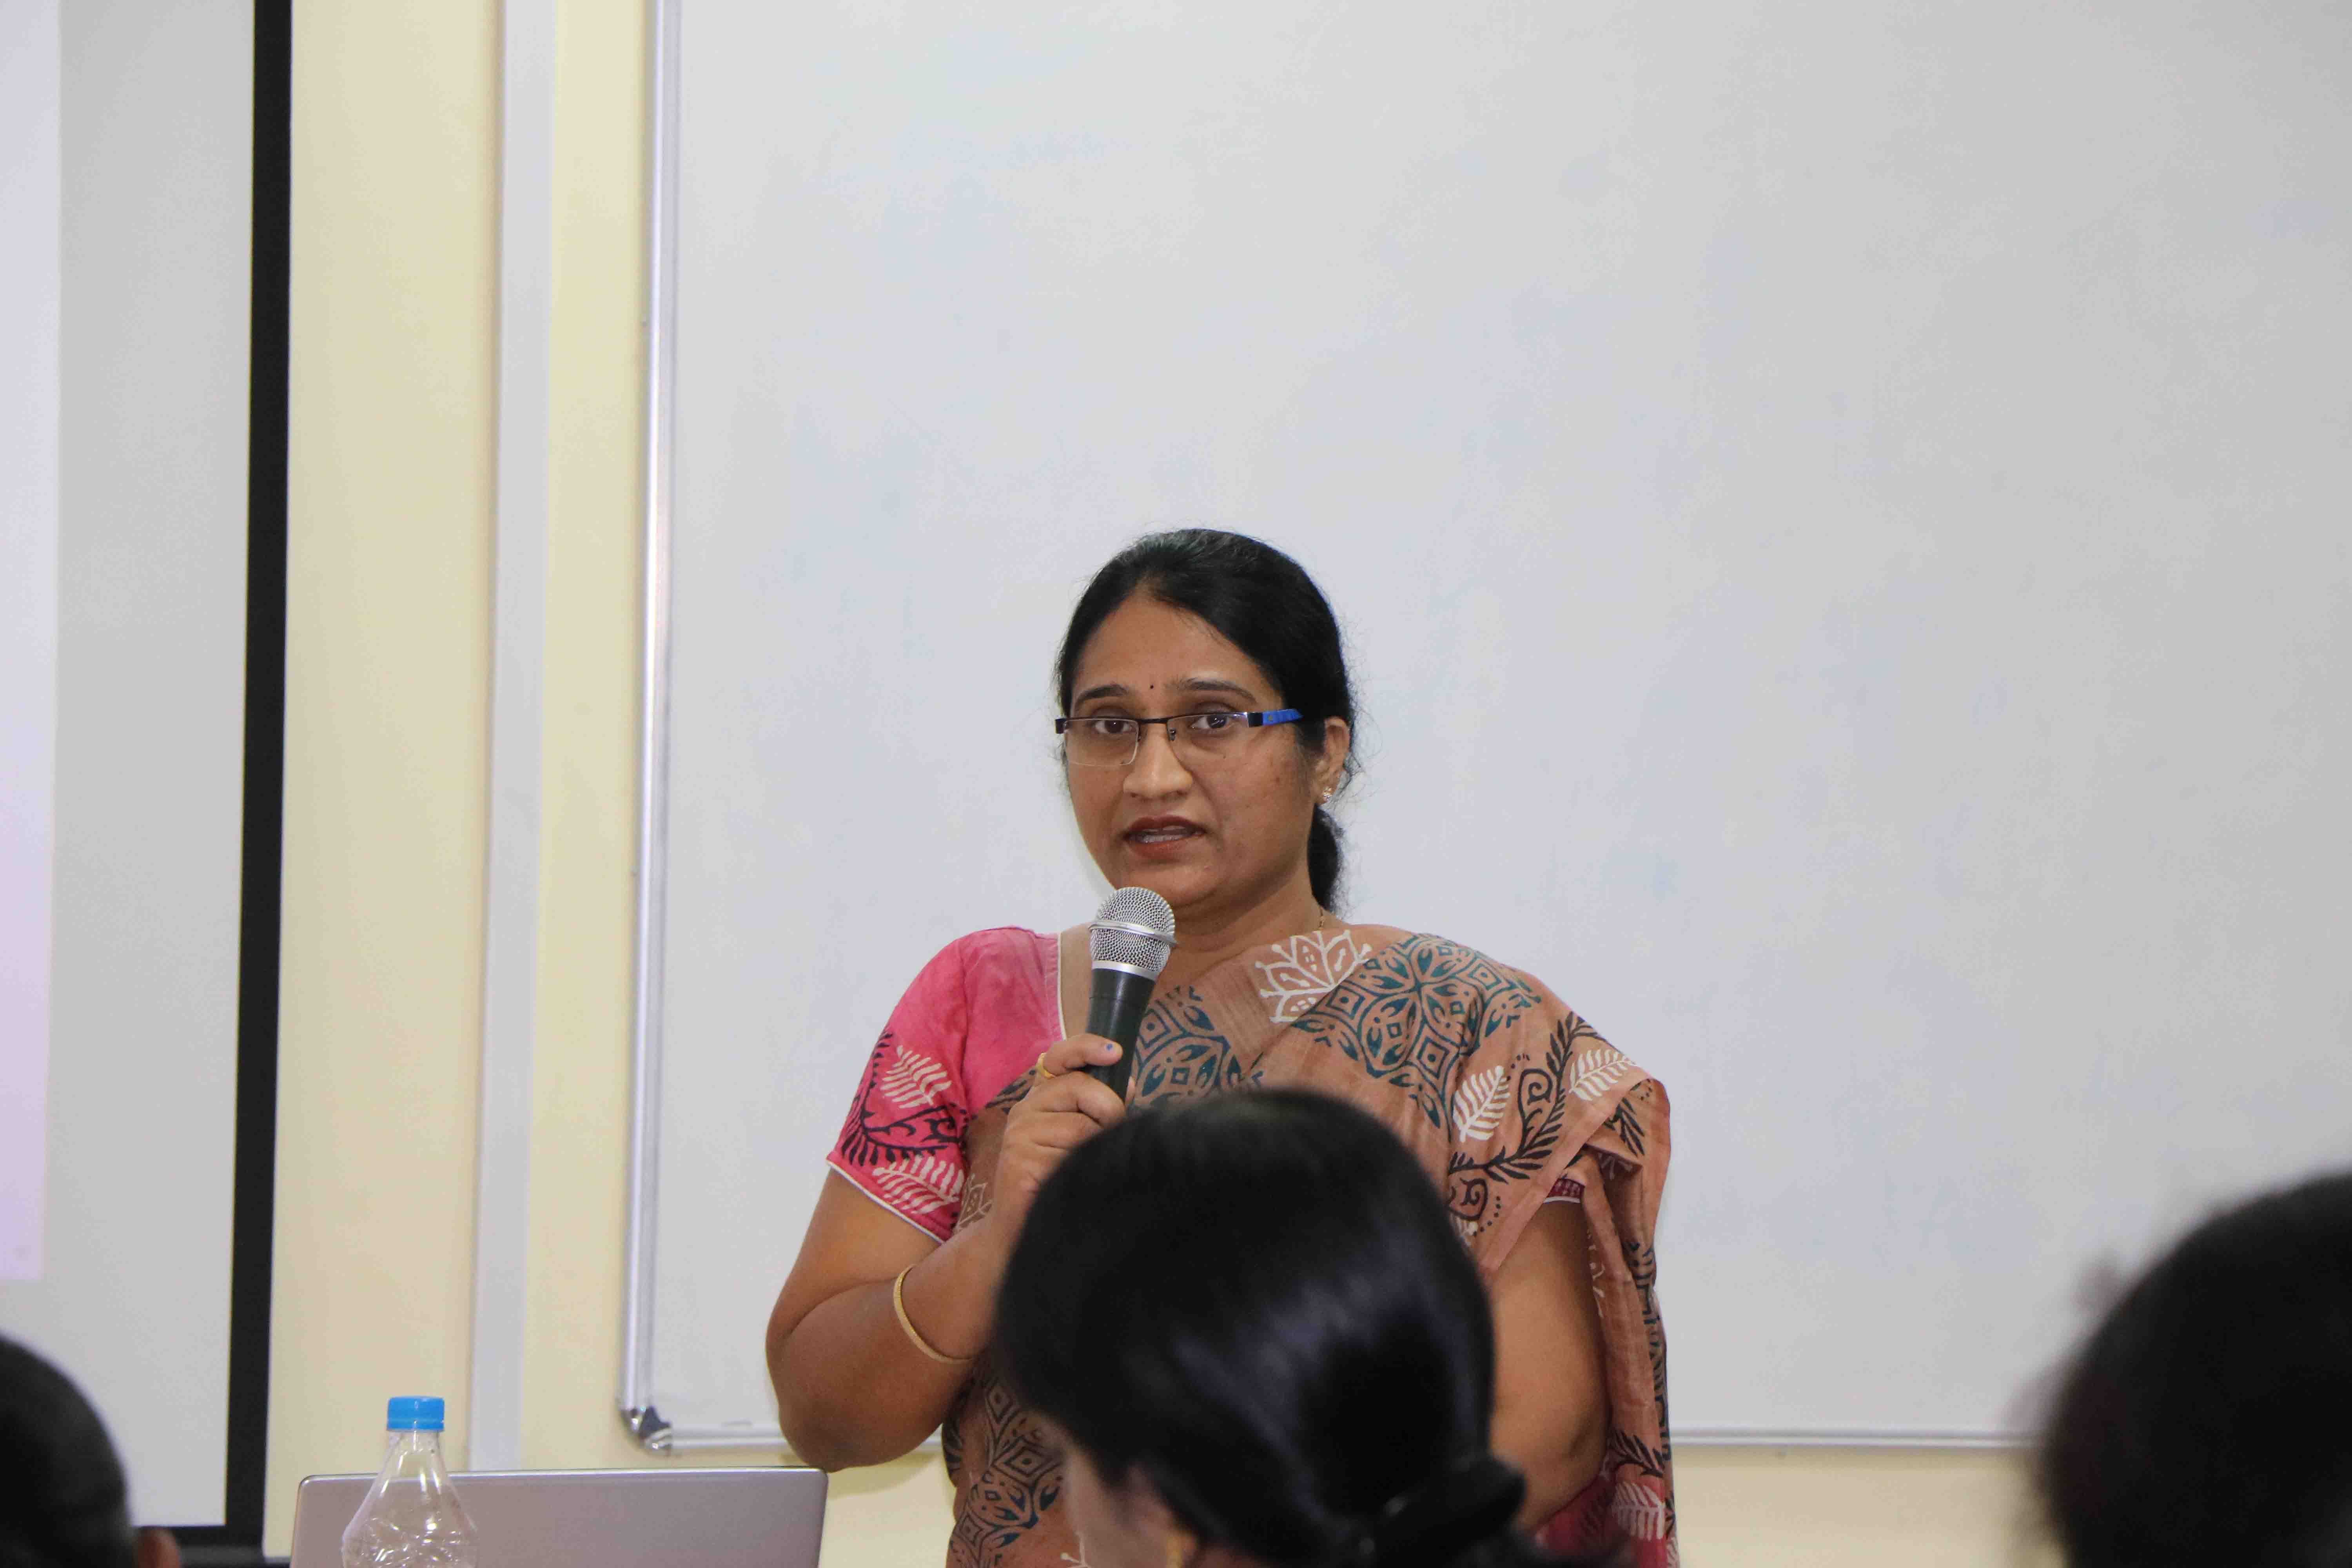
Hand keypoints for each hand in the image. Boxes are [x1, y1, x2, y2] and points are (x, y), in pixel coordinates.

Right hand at [987, 1034, 1127, 1237]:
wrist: (1019, 1228)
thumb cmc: (1058, 1178)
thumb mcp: (1079, 1136)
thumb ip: (1099, 1107)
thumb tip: (1129, 1083)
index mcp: (1041, 1098)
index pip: (1059, 1056)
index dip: (1086, 1048)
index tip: (1116, 1052)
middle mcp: (1025, 1109)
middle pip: (1080, 1086)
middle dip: (1109, 1109)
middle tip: (1107, 1134)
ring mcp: (1019, 1135)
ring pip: (1081, 1127)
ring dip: (1096, 1148)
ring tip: (1083, 1167)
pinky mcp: (1020, 1163)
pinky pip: (1070, 1158)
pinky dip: (1082, 1172)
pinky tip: (1069, 1182)